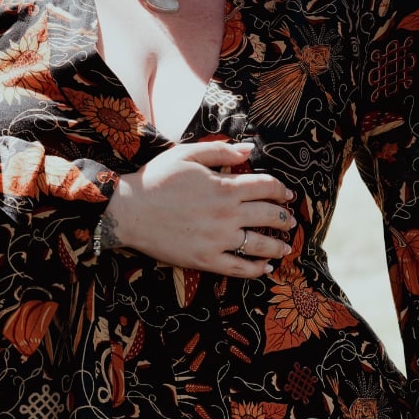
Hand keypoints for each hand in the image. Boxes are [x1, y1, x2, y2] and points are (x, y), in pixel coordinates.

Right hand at [101, 140, 296, 278]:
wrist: (128, 211)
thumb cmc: (156, 179)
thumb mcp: (187, 154)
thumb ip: (221, 151)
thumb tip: (250, 149)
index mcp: (224, 187)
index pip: (266, 187)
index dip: (282, 190)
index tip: (288, 194)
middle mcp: (226, 214)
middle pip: (269, 215)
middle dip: (285, 217)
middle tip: (290, 220)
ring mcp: (218, 239)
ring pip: (260, 244)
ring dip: (278, 245)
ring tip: (286, 245)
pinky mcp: (206, 260)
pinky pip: (239, 268)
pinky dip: (257, 269)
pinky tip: (266, 268)